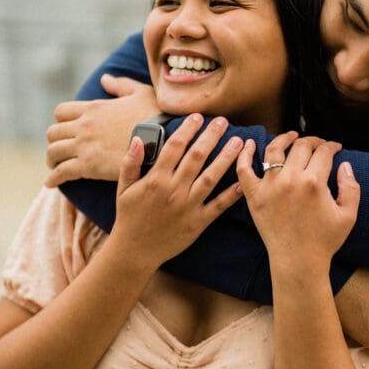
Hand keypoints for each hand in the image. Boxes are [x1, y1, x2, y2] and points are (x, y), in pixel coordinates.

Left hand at [45, 77, 159, 185]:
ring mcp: (84, 145)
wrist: (164, 138)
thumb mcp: (140, 93)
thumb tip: (104, 79)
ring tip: (54, 168)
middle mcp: (84, 126)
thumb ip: (120, 85)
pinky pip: (62, 172)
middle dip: (54, 141)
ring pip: (53, 152)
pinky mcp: (88, 165)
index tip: (66, 130)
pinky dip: (53, 179)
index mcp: (94, 108)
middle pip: (53, 132)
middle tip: (59, 151)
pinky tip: (51, 184)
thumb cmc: (157, 116)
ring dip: (52, 160)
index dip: (61, 121)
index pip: (62, 112)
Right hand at [110, 114, 243, 266]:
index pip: (175, 146)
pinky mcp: (198, 223)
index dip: (188, 129)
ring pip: (211, 177)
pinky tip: (245, 180)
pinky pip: (218, 205)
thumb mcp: (123, 188)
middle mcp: (173, 190)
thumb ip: (130, 163)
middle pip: (196, 156)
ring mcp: (188, 206)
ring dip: (226, 158)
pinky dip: (233, 193)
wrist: (135, 251)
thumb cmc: (129, 218)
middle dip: (211, 136)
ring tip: (239, 142)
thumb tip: (139, 139)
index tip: (198, 117)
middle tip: (223, 121)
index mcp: (155, 179)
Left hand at [237, 134, 359, 273]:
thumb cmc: (325, 241)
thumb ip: (351, 186)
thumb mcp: (348, 215)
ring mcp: (270, 187)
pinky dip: (244, 155)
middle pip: (301, 146)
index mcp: (315, 182)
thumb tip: (345, 164)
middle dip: (313, 141)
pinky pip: (244, 170)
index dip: (332, 146)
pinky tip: (249, 144)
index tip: (335, 148)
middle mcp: (291, 180)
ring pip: (274, 150)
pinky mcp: (254, 197)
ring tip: (291, 136)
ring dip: (284, 138)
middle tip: (318, 145)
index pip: (324, 151)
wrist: (298, 261)